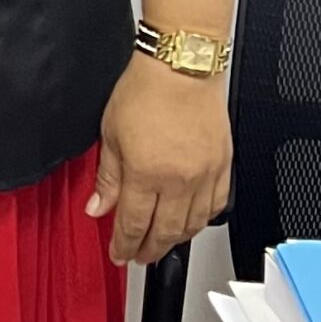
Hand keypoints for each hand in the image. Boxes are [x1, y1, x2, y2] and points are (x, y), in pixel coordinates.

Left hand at [89, 56, 233, 266]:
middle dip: (148, 250)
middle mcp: (178, 180)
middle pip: (164, 232)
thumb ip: (106, 177)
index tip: (118, 253)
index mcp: (145, 172)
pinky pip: (217, 205)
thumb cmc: (146, 90)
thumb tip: (97, 206)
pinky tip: (192, 221)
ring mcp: (204, 175)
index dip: (123, 245)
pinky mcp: (223, 165)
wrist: (181, 66)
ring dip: (175, 240)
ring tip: (161, 243)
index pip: (132, 224)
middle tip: (138, 256)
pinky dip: (202, 220)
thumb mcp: (110, 133)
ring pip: (192, 224)